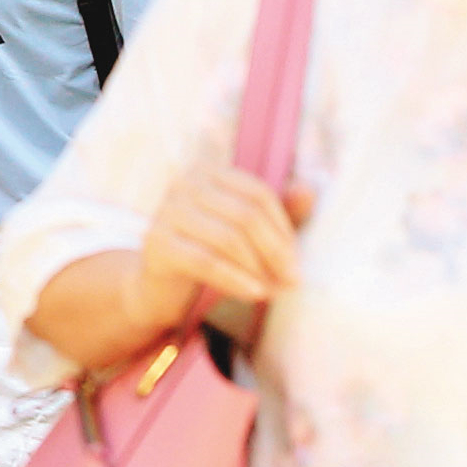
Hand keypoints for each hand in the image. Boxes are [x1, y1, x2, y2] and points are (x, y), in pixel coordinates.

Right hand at [137, 164, 306, 325]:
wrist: (160, 288)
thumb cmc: (209, 254)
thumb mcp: (247, 233)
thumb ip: (278, 212)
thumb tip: (310, 191)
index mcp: (209, 172)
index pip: (258, 194)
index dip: (283, 228)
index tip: (297, 262)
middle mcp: (185, 183)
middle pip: (245, 215)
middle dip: (275, 252)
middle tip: (292, 281)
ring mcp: (167, 210)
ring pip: (228, 238)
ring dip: (258, 269)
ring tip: (274, 291)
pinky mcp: (156, 242)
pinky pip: (206, 261)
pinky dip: (235, 280)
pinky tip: (254, 294)